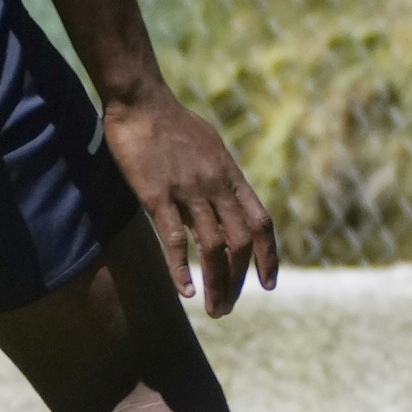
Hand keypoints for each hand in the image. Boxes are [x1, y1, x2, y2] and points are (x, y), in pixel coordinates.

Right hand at [103, 93, 278, 314]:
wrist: (142, 101)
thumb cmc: (173, 124)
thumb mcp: (210, 149)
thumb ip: (220, 178)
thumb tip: (225, 202)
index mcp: (231, 176)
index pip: (261, 223)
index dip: (268, 255)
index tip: (268, 283)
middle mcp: (217, 186)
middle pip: (240, 242)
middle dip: (240, 280)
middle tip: (230, 308)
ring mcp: (189, 190)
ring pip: (213, 247)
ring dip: (217, 283)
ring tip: (215, 310)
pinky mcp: (157, 194)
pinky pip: (175, 239)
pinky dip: (182, 269)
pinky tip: (186, 291)